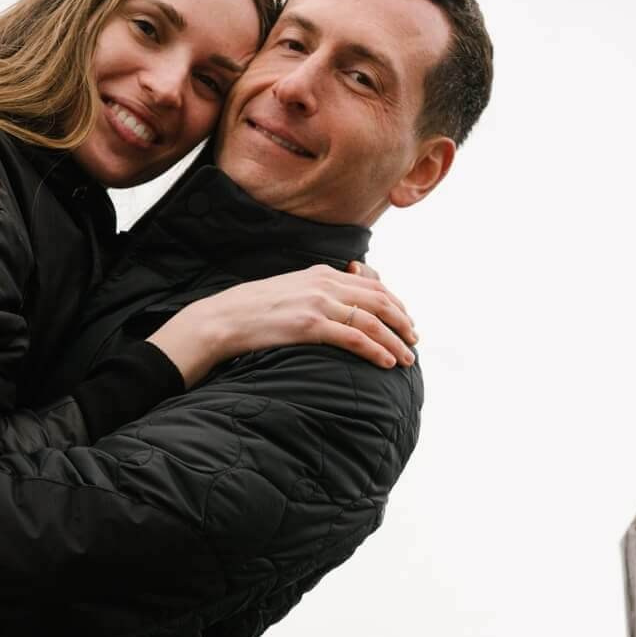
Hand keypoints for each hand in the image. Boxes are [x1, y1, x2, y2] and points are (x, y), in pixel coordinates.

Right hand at [148, 261, 416, 386]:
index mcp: (321, 274)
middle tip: (414, 341)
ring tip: (406, 359)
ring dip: (395, 341)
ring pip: (373, 320)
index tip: (405, 321)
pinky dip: (376, 350)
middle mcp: (324, 284)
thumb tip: (334, 299)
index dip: (396, 304)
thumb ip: (315, 291)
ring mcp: (318, 304)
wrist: (221, 319)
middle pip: (381, 300)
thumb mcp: (288, 291)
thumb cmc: (251, 312)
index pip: (373, 284)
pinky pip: (355, 338)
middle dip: (403, 322)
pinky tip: (386, 362)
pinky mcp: (310, 326)